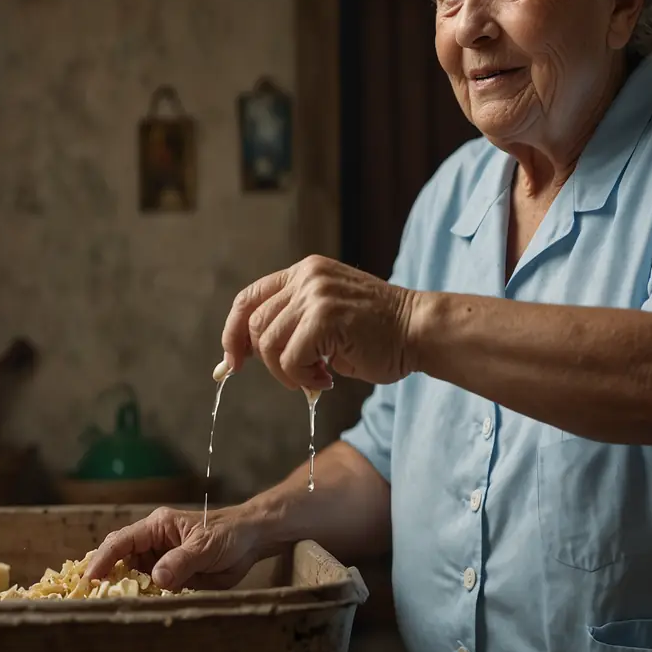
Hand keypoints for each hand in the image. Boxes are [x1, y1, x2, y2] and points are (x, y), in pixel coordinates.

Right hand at [83, 505, 267, 591]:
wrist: (251, 540)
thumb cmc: (228, 533)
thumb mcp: (205, 546)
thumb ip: (181, 561)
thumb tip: (157, 578)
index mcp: (158, 526)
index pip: (123, 541)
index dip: (104, 559)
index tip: (90, 578)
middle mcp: (154, 542)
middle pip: (121, 558)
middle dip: (106, 575)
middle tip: (91, 596)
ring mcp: (162, 560)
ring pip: (133, 576)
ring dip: (123, 590)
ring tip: (107, 605)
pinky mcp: (172, 575)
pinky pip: (151, 588)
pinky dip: (142, 598)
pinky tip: (135, 608)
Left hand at [221, 254, 416, 389]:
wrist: (419, 330)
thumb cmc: (377, 333)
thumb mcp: (327, 316)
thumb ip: (292, 326)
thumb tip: (240, 358)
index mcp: (305, 272)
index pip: (250, 298)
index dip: (233, 331)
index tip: (232, 361)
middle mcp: (307, 278)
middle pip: (255, 325)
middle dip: (264, 360)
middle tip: (297, 377)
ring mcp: (315, 295)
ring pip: (269, 345)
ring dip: (287, 372)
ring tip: (317, 377)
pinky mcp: (325, 319)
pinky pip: (290, 359)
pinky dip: (302, 378)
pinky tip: (326, 379)